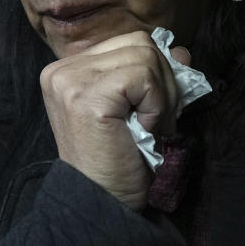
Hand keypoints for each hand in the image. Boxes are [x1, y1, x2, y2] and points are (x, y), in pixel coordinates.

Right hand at [40, 30, 190, 210]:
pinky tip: (142, 129)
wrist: (103, 203)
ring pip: (145, 55)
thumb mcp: (142, 107)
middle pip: (140, 42)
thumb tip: (182, 50)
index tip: (154, 109)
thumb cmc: (122, 160)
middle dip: (163, 81)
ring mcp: (70, 80)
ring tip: (148, 126)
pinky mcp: (86, 96)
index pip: (131, 42)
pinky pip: (143, 77)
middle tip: (155, 120)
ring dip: (161, 95)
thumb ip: (156, 74)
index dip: (156, 72)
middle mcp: (62, 70)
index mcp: (70, 69)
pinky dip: (155, 104)